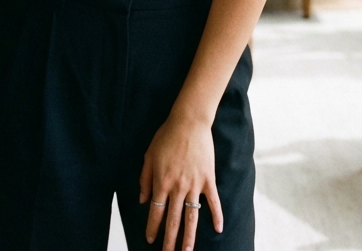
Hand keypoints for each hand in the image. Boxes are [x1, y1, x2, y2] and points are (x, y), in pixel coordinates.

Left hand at [139, 111, 222, 250]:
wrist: (189, 122)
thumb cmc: (167, 135)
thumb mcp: (149, 155)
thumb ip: (145, 179)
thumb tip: (143, 200)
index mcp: (161, 182)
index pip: (156, 212)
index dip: (152, 227)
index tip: (149, 239)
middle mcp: (177, 187)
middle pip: (173, 220)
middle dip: (169, 240)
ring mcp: (194, 185)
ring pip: (191, 217)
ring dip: (189, 237)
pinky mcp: (208, 179)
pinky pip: (213, 202)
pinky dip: (217, 216)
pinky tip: (218, 229)